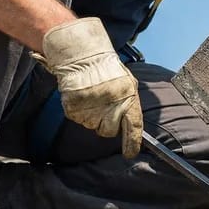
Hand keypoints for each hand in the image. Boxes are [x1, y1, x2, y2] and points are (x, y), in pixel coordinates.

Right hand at [33, 18, 142, 157]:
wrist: (83, 55)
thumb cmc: (107, 69)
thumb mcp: (127, 83)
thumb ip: (130, 103)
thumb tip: (131, 125)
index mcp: (128, 97)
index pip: (133, 126)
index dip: (132, 143)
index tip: (131, 153)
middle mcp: (110, 105)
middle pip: (109, 131)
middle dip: (107, 124)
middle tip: (104, 108)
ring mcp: (91, 108)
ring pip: (92, 126)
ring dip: (93, 116)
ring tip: (93, 97)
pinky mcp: (74, 109)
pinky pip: (79, 119)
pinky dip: (80, 111)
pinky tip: (83, 97)